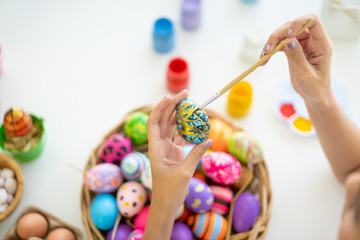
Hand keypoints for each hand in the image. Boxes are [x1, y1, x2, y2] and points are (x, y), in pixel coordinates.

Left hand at [147, 90, 212, 211]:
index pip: (154, 122)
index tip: (172, 97)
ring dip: (181, 117)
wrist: (166, 204)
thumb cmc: (170, 191)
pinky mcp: (174, 153)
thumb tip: (208, 140)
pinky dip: (188, 131)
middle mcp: (159, 145)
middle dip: (173, 106)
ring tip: (192, 107)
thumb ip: (196, 154)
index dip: (161, 108)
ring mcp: (167, 148)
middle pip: (164, 120)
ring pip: (172, 127)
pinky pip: (181, 137)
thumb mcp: (185, 172)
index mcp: (156, 148)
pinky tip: (197, 127)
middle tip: (187, 95)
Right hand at [261, 14, 332, 105]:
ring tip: (264, 56)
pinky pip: (280, 42)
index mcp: (321, 44)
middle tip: (267, 51)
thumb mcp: (306, 74)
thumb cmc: (315, 87)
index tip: (288, 34)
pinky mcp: (294, 48)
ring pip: (285, 33)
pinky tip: (264, 58)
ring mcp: (303, 43)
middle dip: (279, 35)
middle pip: (294, 26)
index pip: (312, 22)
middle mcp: (312, 40)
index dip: (299, 23)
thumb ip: (297, 57)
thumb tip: (288, 41)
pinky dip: (271, 49)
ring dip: (272, 42)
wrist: (314, 95)